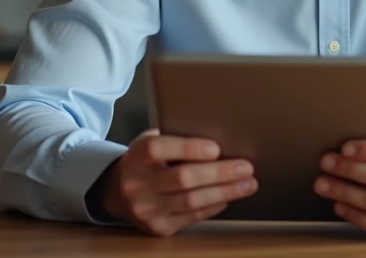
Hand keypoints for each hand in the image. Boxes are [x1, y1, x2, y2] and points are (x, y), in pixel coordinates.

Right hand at [92, 128, 257, 235]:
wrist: (118, 192)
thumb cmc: (147, 161)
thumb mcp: (152, 142)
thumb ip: (177, 139)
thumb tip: (220, 138)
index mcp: (136, 156)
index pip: (159, 148)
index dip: (188, 148)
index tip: (216, 148)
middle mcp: (136, 184)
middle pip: (183, 178)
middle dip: (220, 173)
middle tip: (246, 167)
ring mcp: (146, 209)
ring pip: (191, 201)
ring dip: (225, 192)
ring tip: (247, 184)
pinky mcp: (157, 227)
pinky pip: (192, 216)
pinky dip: (213, 205)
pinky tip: (228, 197)